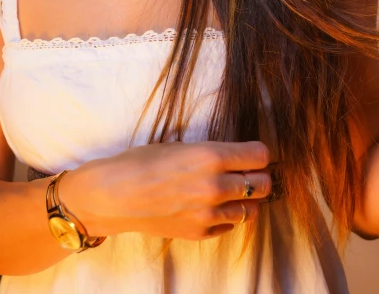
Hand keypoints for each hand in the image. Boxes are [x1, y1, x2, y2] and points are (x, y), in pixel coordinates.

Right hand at [61, 140, 271, 240]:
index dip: (259, 154)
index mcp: (211, 156)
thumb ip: (213, 153)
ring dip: (246, 199)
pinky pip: (230, 226)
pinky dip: (227, 217)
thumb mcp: (182, 145)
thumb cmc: (143, 162)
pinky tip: (213, 206)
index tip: (252, 154)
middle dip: (260, 176)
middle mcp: (215, 186)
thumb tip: (239, 157)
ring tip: (231, 191)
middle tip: (249, 173)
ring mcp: (209, 213)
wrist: (114, 195)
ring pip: (251, 209)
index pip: (260, 155)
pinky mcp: (200, 233)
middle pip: (264, 184)